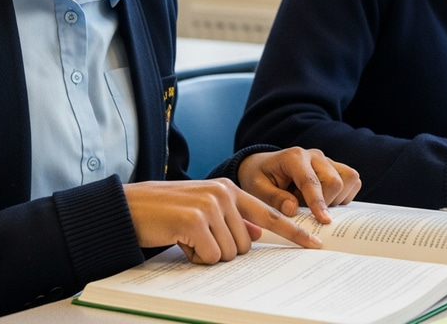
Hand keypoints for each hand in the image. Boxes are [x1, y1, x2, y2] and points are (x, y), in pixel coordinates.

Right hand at [124, 178, 321, 263]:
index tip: (316, 244)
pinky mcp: (195, 220)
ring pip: (229, 254)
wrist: (130, 207)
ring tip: (186, 237)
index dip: (293, 232)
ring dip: (207, 254)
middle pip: (245, 245)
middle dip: (222, 250)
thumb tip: (257, 234)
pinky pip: (210, 257)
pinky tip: (180, 241)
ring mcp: (211, 205)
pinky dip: (195, 257)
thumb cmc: (167, 211)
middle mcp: (224, 193)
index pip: (269, 214)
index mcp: (229, 189)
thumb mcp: (204, 208)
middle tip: (197, 238)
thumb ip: (232, 218)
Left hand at [237, 147, 361, 222]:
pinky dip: (343, 195)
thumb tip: (293, 209)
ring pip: (348, 179)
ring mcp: (327, 160)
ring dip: (337, 199)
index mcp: (294, 157)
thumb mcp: (257, 189)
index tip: (324, 221)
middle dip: (325, 203)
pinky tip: (325, 200)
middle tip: (305, 210)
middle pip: (335, 181)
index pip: (311, 181)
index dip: (318, 202)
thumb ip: (273, 199)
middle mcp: (314, 155)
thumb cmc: (259, 178)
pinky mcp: (335, 167)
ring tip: (314, 204)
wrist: (264, 167)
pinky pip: (352, 181)